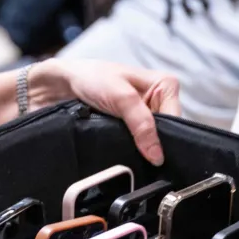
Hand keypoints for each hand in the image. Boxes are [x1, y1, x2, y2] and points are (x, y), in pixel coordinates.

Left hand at [33, 59, 181, 165]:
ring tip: (128, 157)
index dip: (166, 140)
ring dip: (139, 150)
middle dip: (152, 146)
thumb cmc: (92, 79)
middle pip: (165, 133)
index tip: (154, 158)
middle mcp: (159, 101)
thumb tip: (158, 155)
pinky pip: (137, 143)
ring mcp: (144, 115)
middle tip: (140, 159)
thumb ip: (141, 124)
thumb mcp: (121, 98)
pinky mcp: (130, 126)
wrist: (62, 84)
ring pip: (151, 141)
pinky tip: (122, 155)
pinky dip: (129, 149)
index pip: (177, 121)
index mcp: (165, 86)